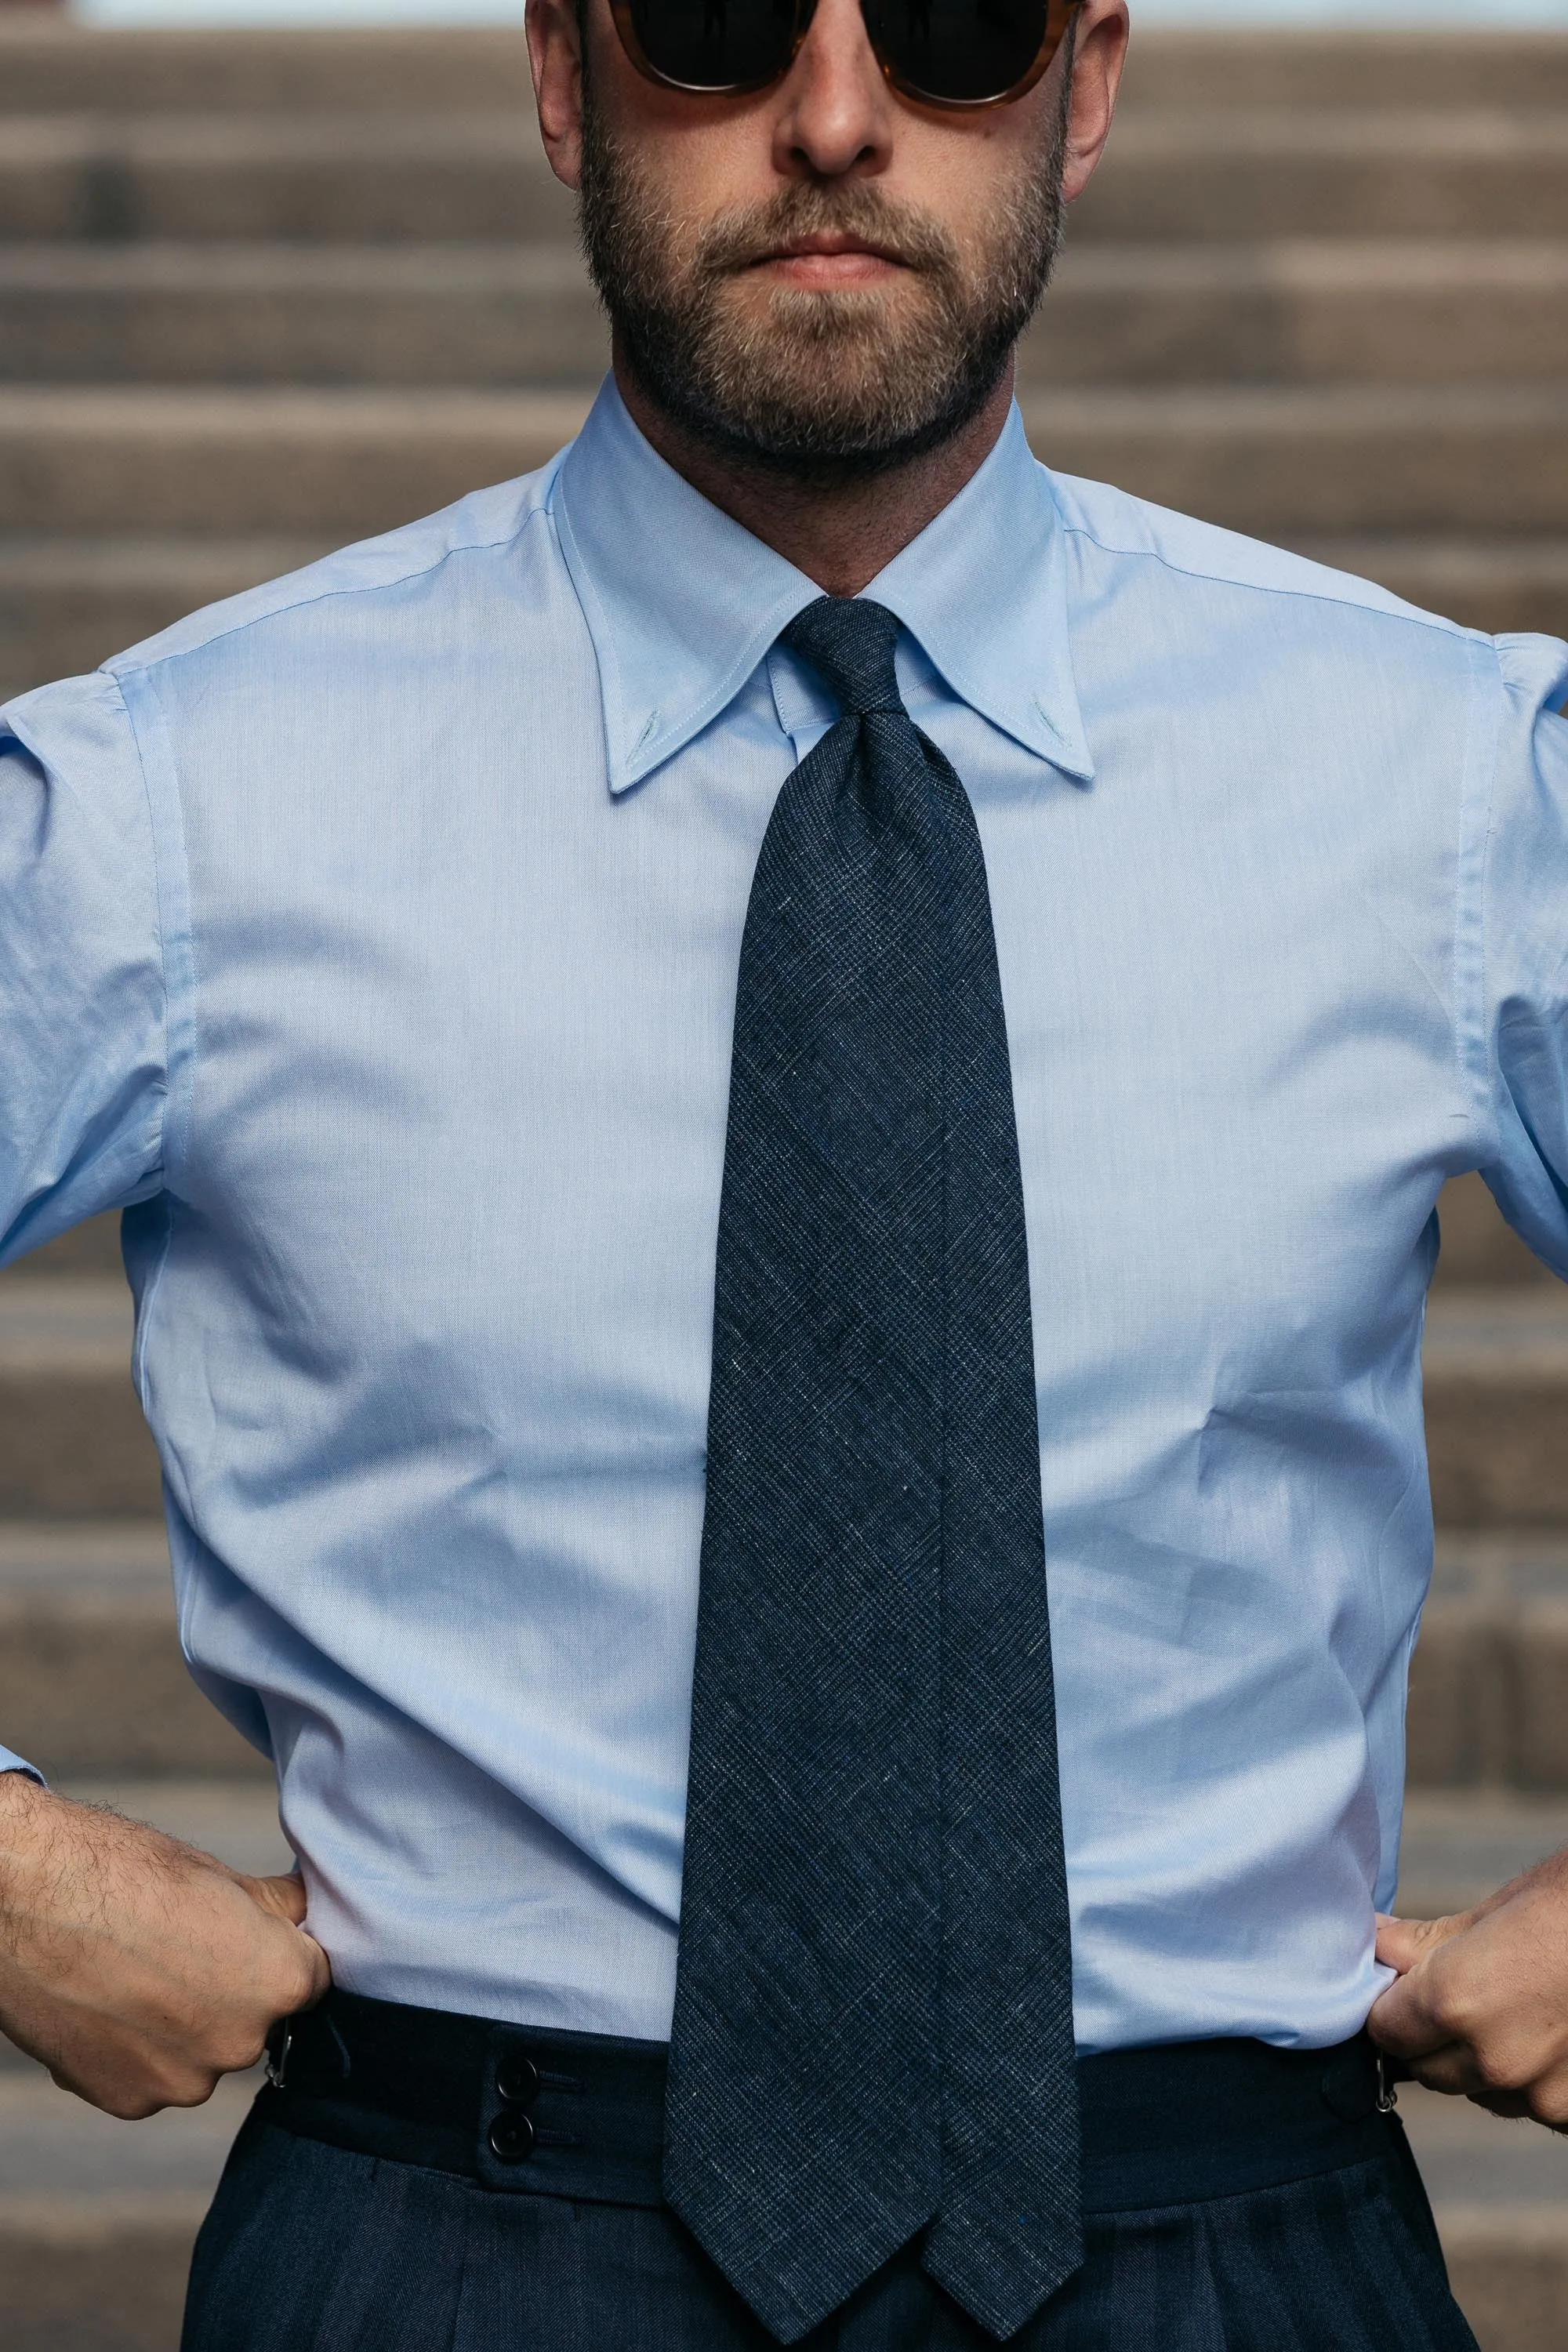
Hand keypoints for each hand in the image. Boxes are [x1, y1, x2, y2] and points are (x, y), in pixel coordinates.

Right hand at [0, 1773, 328, 2118]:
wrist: (23, 1904)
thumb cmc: (122, 1875)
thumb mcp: (220, 1877)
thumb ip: (278, 1909)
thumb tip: (308, 1911)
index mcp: (280, 1983)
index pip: (311, 1978)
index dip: (277, 1952)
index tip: (243, 1935)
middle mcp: (242, 2045)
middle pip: (256, 2020)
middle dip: (231, 1990)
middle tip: (178, 1949)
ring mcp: (182, 2082)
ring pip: (202, 2052)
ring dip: (182, 2026)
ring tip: (136, 1973)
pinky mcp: (128, 2102)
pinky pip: (153, 2076)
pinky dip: (136, 2049)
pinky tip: (107, 2002)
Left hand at [1368, 1843, 1567, 2127]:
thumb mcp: (1493, 1912)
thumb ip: (1425, 1943)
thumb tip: (1375, 1945)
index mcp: (1455, 2002)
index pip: (1386, 2030)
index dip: (1392, 2007)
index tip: (1405, 1991)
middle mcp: (1494, 2061)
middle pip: (1429, 2070)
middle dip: (1433, 2038)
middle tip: (1467, 1994)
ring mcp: (1543, 2098)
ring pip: (1484, 2092)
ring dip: (1487, 2063)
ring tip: (1524, 2009)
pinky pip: (1535, 2106)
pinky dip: (1537, 2080)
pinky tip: (1557, 2034)